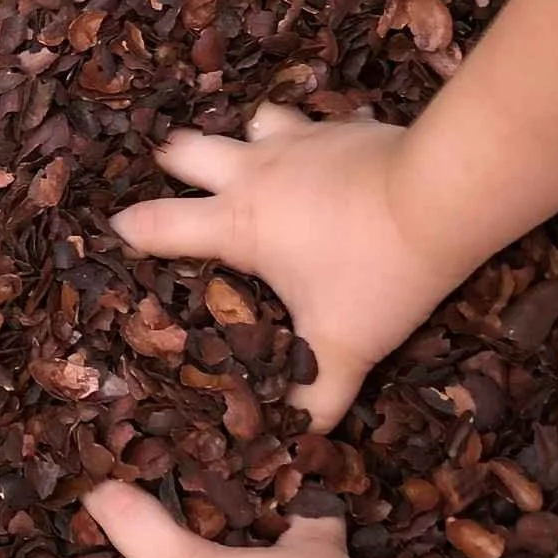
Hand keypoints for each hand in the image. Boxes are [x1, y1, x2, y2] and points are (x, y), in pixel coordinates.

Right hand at [110, 104, 467, 430]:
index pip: (159, 225)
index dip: (129, 229)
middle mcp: (255, 175)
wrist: (442, 196)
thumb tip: (300, 437)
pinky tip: (326, 149)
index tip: (114, 230)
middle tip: (173, 173)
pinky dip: (310, 134)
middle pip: (188, 152)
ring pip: (250, 124)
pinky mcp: (342, 126)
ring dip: (246, 138)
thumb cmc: (375, 271)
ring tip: (252, 154)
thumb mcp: (344, 346)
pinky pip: (314, 121)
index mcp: (236, 225)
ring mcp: (298, 143)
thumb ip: (318, 395)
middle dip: (174, 161)